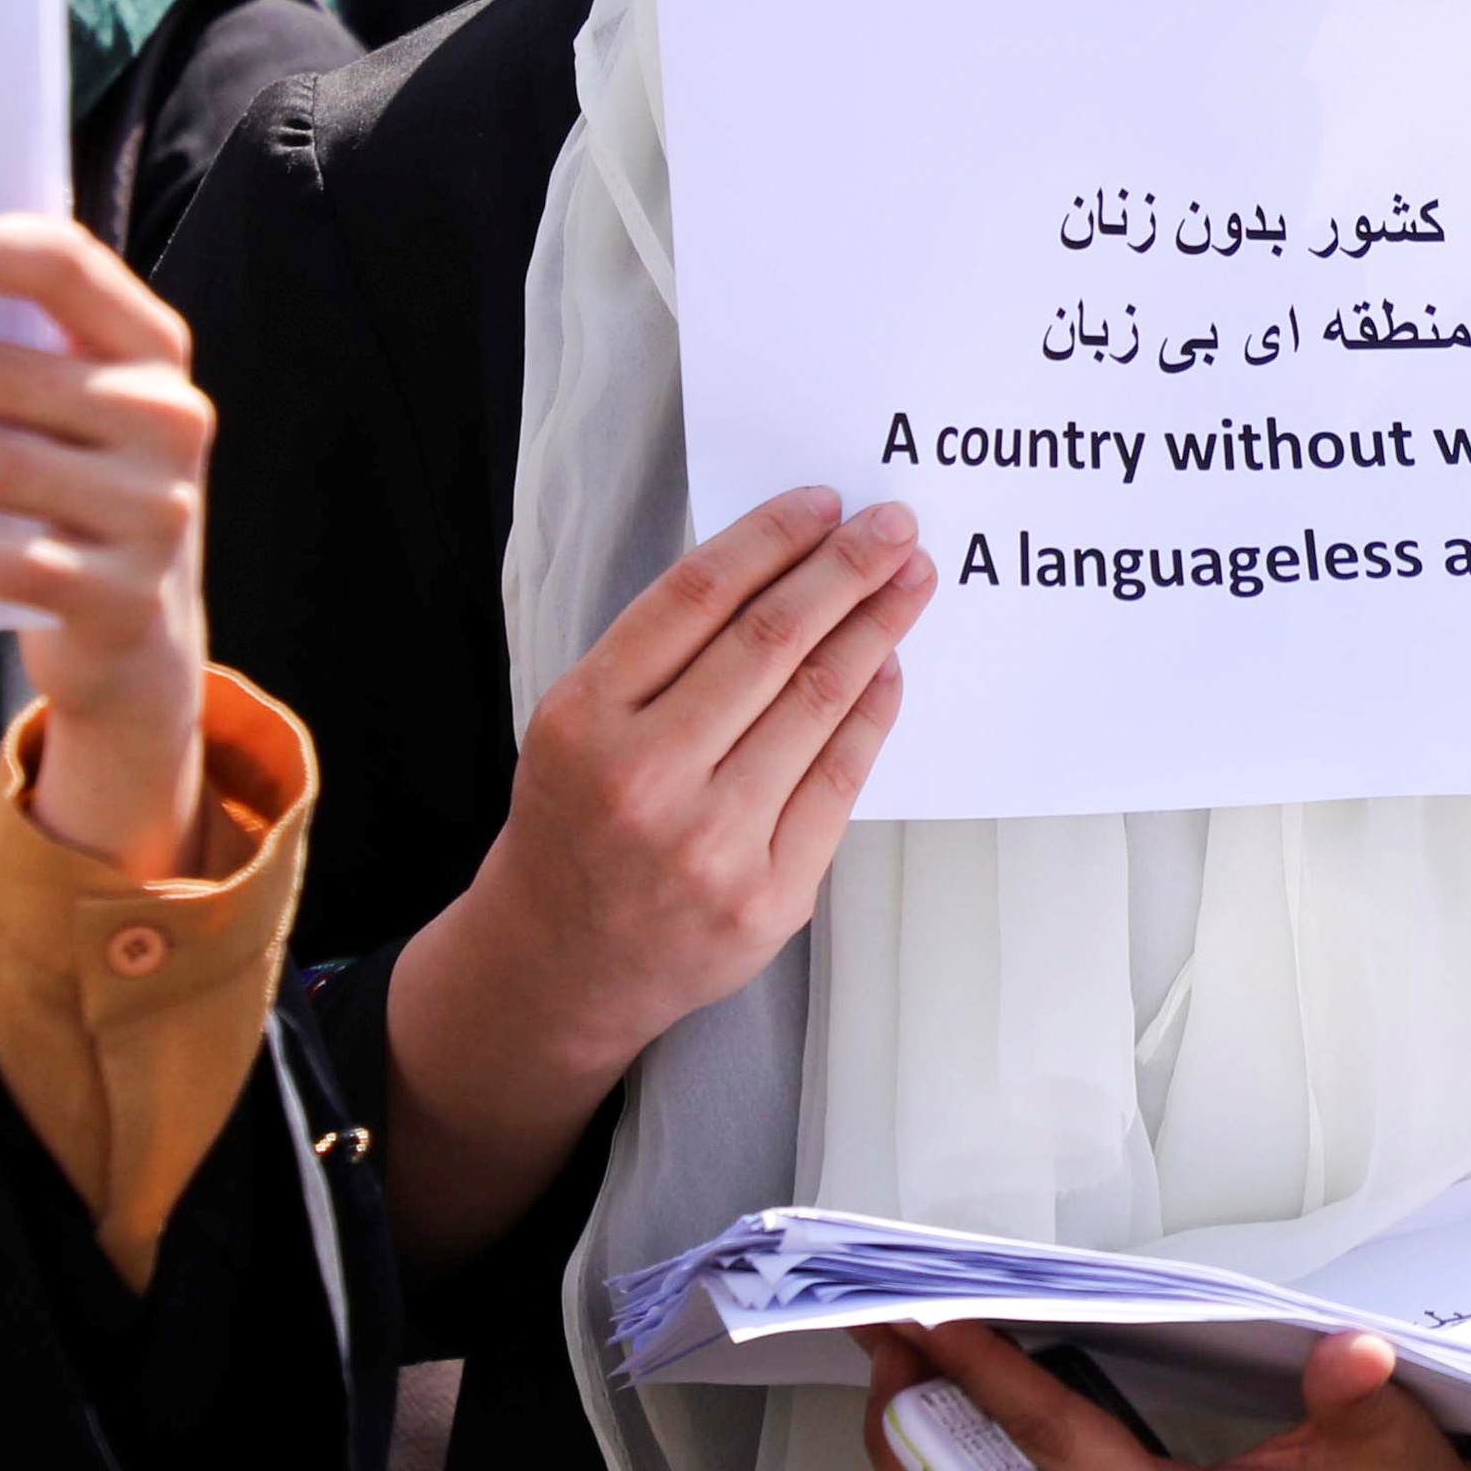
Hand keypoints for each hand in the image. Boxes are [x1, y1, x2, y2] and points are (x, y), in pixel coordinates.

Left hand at [0, 213, 221, 877]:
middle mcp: (169, 417)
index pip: (65, 267)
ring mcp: (155, 510)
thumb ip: (14, 353)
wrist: (138, 633)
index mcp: (152, 346)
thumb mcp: (71, 411)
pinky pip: (10, 565)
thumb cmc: (70, 487)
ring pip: (1, 465)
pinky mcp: (124, 597)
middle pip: (8, 374)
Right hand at [375, 489, 930, 1266]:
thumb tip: (783, 569)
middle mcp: (644, 778)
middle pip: (769, 642)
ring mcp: (711, 843)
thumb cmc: (578, 824)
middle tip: (894, 526)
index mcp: (585, 719)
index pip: (696, 596)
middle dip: (844, 571)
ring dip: (876, 629)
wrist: (561, 967)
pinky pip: (839, 780)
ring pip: (814, 705)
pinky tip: (890, 667)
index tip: (823, 503)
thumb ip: (662, 657)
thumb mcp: (580, 725)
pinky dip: (872, 712)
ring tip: (910, 583)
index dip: (770, 539)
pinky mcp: (768, 894)